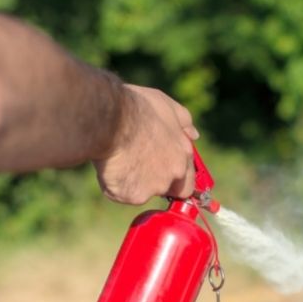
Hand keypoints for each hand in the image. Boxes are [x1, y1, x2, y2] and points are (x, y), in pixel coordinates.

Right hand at [93, 84, 199, 204]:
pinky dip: (114, 185)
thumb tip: (193, 134)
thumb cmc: (137, 109)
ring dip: (132, 181)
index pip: (188, 179)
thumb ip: (183, 122)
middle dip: (154, 183)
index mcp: (183, 153)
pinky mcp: (134, 195)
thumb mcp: (166, 106)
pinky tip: (109, 167)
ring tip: (118, 159)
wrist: (111, 121)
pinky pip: (122, 194)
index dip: (175, 177)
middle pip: (167, 189)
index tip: (161, 171)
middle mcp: (173, 173)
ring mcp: (155, 187)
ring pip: (142, 191)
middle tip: (136, 167)